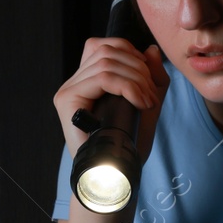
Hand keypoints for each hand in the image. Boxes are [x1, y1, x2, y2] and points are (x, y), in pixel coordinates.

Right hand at [53, 38, 169, 166]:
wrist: (114, 177)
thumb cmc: (128, 146)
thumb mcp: (149, 105)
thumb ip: (154, 78)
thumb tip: (151, 50)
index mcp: (88, 80)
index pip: (106, 45)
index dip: (132, 54)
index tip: (148, 81)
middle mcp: (74, 82)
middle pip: (108, 49)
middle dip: (139, 68)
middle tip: (151, 96)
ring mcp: (68, 90)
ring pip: (107, 61)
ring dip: (136, 79)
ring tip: (147, 102)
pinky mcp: (67, 100)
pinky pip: (102, 77)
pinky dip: (128, 86)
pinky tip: (139, 103)